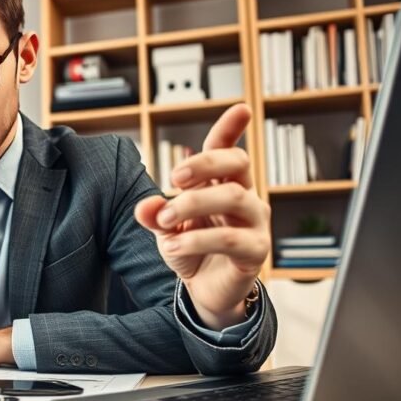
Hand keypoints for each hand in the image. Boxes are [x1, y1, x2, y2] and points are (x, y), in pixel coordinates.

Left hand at [134, 104, 269, 329]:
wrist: (206, 291)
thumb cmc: (192, 250)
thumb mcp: (166, 229)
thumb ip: (154, 214)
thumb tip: (144, 205)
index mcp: (223, 183)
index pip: (227, 150)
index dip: (231, 128)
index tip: (239, 109)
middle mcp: (244, 197)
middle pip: (237, 163)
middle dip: (204, 163)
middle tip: (174, 178)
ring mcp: (254, 222)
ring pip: (234, 197)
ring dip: (194, 204)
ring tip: (165, 221)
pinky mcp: (256, 251)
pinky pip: (230, 239)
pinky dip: (196, 240)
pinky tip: (172, 247)